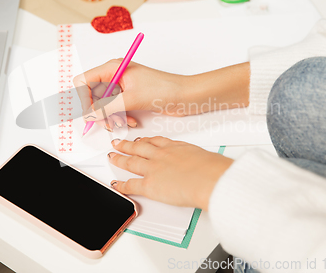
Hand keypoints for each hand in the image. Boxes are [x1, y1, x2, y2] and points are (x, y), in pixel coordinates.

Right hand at [73, 60, 188, 129]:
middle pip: (91, 95)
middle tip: (108, 121)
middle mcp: (114, 75)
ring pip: (102, 105)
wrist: (185, 96)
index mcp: (113, 68)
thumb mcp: (131, 99)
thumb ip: (106, 107)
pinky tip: (131, 120)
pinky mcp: (128, 96)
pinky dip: (119, 117)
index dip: (83, 98)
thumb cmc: (164, 89)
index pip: (83, 81)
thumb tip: (88, 114)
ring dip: (110, 116)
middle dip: (98, 111)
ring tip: (123, 122)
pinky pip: (114, 109)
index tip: (91, 112)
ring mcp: (121, 86)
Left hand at [107, 136, 232, 209]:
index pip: (156, 141)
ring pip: (131, 161)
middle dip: (127, 145)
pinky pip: (131, 185)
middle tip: (118, 143)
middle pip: (139, 148)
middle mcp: (161, 155)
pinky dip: (121, 185)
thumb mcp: (205, 157)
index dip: (145, 140)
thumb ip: (198, 160)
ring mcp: (153, 169)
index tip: (140, 139)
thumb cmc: (212, 169)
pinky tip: (116, 185)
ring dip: (119, 158)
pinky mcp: (149, 185)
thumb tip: (204, 164)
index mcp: (175, 147)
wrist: (210, 179)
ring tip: (112, 156)